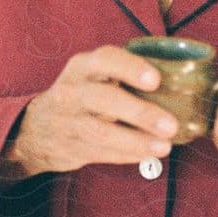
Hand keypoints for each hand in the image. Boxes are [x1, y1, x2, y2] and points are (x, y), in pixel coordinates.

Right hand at [3, 45, 182, 176]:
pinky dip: (126, 155)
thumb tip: (180, 82)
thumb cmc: (82, 95)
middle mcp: (71, 90)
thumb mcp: (93, 75)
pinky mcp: (70, 147)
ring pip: (100, 132)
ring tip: (164, 146)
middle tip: (170, 125)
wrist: (37, 128)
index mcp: (82, 66)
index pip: (104, 60)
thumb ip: (124, 75)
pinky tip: (148, 156)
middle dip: (140, 112)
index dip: (130, 68)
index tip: (156, 80)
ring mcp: (68, 121)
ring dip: (136, 140)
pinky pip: (100, 153)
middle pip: (104, 99)